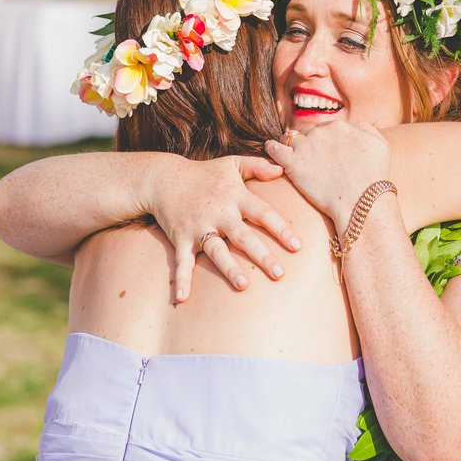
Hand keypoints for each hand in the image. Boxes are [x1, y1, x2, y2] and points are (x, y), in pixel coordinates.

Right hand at [143, 155, 298, 301]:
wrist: (163, 178)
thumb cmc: (204, 173)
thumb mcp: (232, 164)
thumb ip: (257, 166)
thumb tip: (281, 169)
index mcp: (235, 196)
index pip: (263, 213)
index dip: (281, 229)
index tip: (297, 246)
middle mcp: (219, 213)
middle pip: (243, 236)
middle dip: (261, 255)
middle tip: (279, 273)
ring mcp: (199, 226)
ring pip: (217, 250)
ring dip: (229, 268)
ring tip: (244, 285)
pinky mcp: (180, 237)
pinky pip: (181, 260)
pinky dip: (181, 278)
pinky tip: (182, 296)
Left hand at [265, 121, 391, 231]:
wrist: (361, 201)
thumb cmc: (373, 176)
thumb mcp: (380, 144)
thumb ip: (367, 128)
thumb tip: (356, 125)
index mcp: (340, 126)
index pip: (327, 127)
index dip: (327, 139)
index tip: (326, 150)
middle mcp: (321, 132)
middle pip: (309, 131)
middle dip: (309, 141)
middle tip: (311, 156)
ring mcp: (305, 147)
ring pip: (290, 137)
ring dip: (289, 142)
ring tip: (290, 152)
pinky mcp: (292, 163)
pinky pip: (273, 148)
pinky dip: (271, 147)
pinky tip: (271, 149)